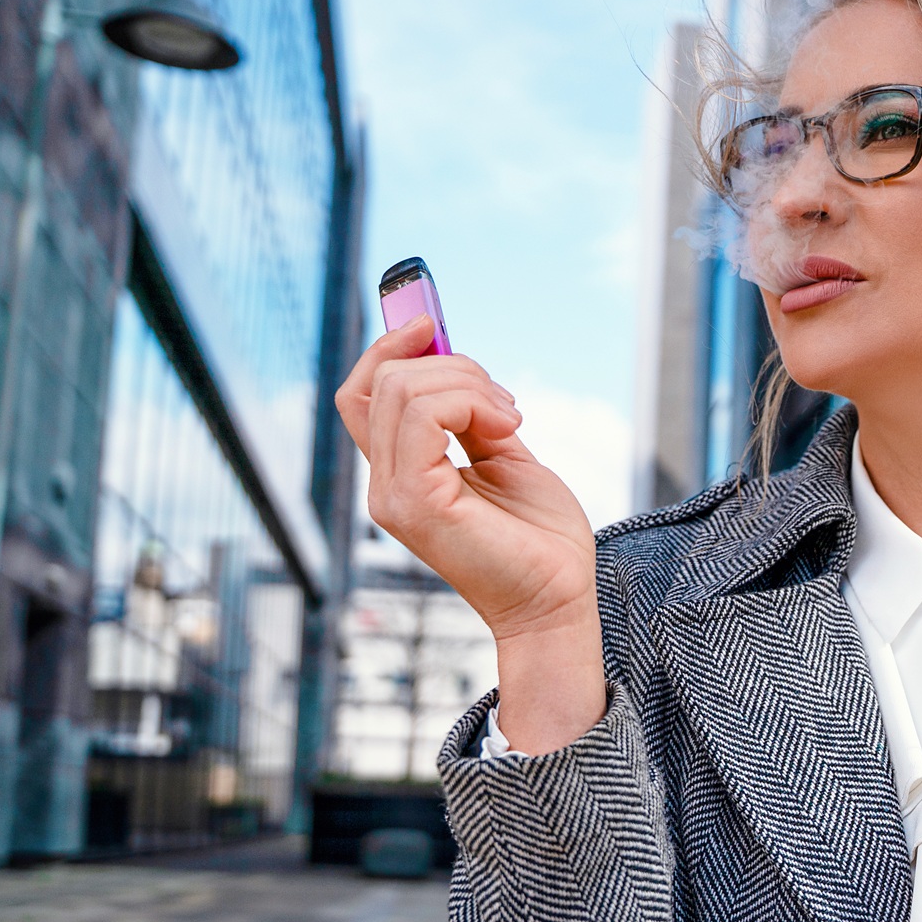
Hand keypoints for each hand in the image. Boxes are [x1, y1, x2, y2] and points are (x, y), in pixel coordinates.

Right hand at [336, 316, 604, 750]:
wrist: (560, 599)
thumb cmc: (540, 538)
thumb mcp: (506, 457)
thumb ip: (475, 416)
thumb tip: (456, 362)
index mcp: (402, 472)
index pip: (362, 393)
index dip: (388, 347)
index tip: (431, 321)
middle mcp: (385, 485)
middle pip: (384, 380)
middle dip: (453, 364)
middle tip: (507, 403)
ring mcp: (393, 495)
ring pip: (403, 388)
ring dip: (469, 383)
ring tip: (512, 420)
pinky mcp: (415, 503)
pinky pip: (423, 414)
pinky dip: (470, 402)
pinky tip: (509, 429)